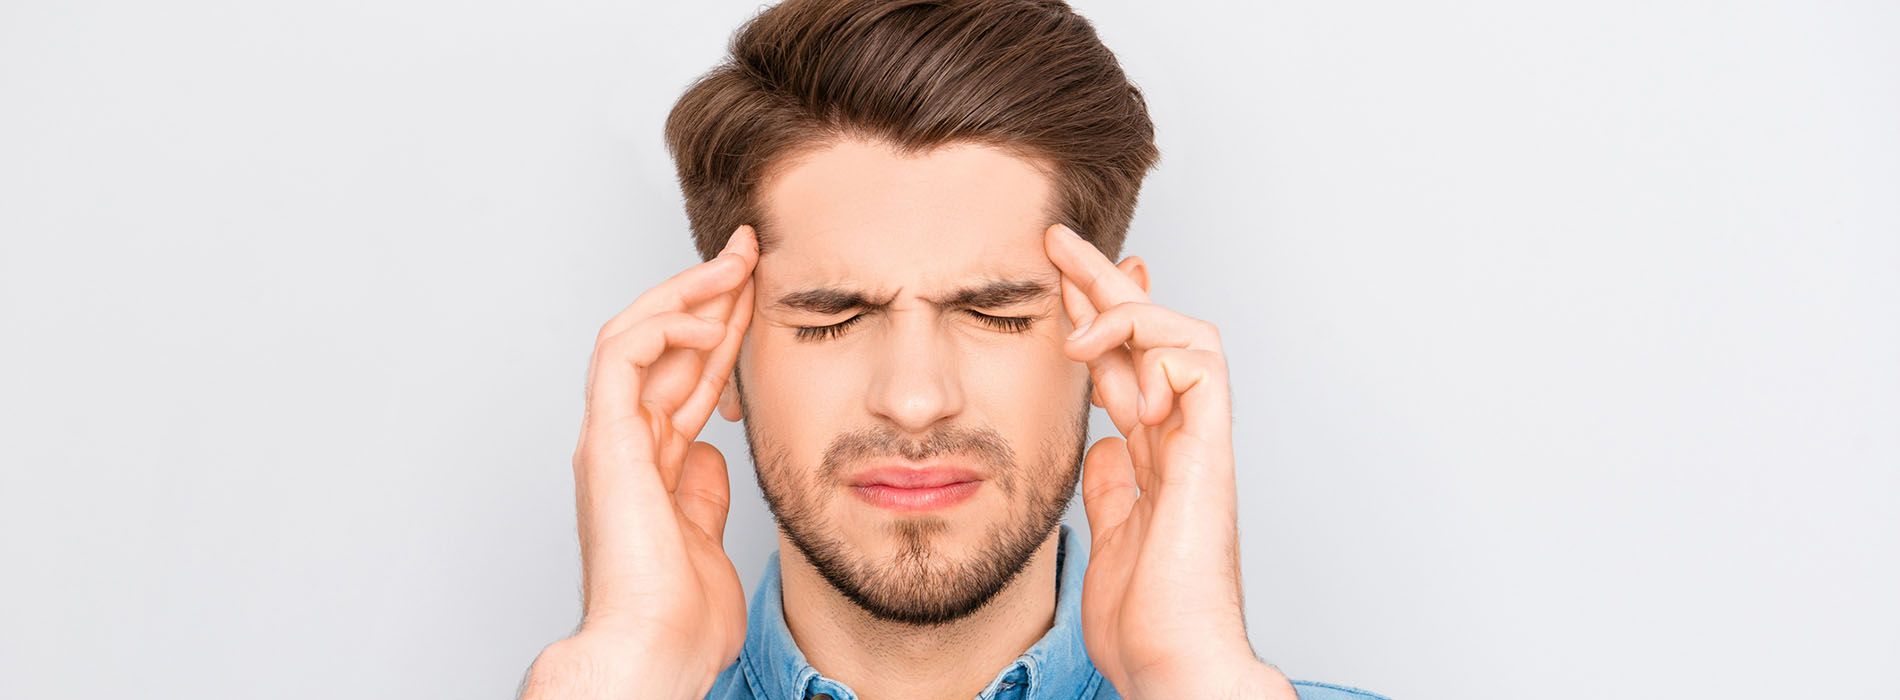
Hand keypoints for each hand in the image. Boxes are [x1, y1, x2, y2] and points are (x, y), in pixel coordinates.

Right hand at [523, 227, 757, 699]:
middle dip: (708, 292)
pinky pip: (620, 355)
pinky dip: (661, 324)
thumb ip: (703, 491)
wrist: (652, 651)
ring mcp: (608, 439)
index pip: (685, 376)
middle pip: (663, 345)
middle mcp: (622, 443)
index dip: (722, 331)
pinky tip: (706, 315)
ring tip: (735, 264)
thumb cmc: (678, 616)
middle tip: (751, 250)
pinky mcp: (604, 439)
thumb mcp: (706, 537)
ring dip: (686, 292)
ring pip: (635, 333)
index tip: (760, 292)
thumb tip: (711, 453)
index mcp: (648, 464)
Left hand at [1045, 225, 1294, 698]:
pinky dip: (1157, 346)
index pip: (1130, 365)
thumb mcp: (1109, 537)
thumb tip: (1102, 447)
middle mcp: (1182, 442)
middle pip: (1150, 338)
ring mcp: (1200, 445)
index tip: (1062, 281)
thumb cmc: (1147, 621)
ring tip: (1075, 290)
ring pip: (1182, 335)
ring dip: (1126, 301)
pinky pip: (1200, 365)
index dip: (1099, 318)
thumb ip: (1111, 488)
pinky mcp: (1208, 453)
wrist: (1173, 665)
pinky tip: (1105, 358)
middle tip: (1058, 239)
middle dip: (1104, 282)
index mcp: (1156, 459)